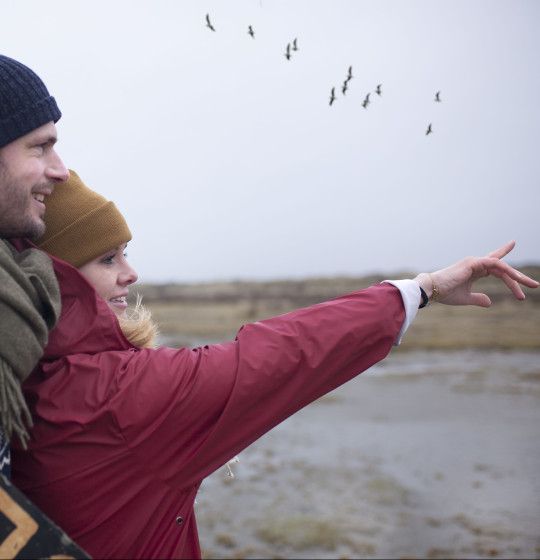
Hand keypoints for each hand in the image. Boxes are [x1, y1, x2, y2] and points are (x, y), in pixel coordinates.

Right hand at [414, 241, 538, 306]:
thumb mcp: (466, 298)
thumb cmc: (445, 293)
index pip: (493, 261)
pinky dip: (507, 272)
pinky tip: (517, 280)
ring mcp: (475, 262)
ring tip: (529, 286)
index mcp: (474, 270)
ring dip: (516, 278)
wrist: (432, 290)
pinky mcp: (474, 263)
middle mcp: (476, 263)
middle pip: (502, 268)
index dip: (503, 251)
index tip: (513, 243)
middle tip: (534, 285)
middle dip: (518, 277)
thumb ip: (478, 299)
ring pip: (502, 267)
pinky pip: (496, 265)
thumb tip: (490, 302)